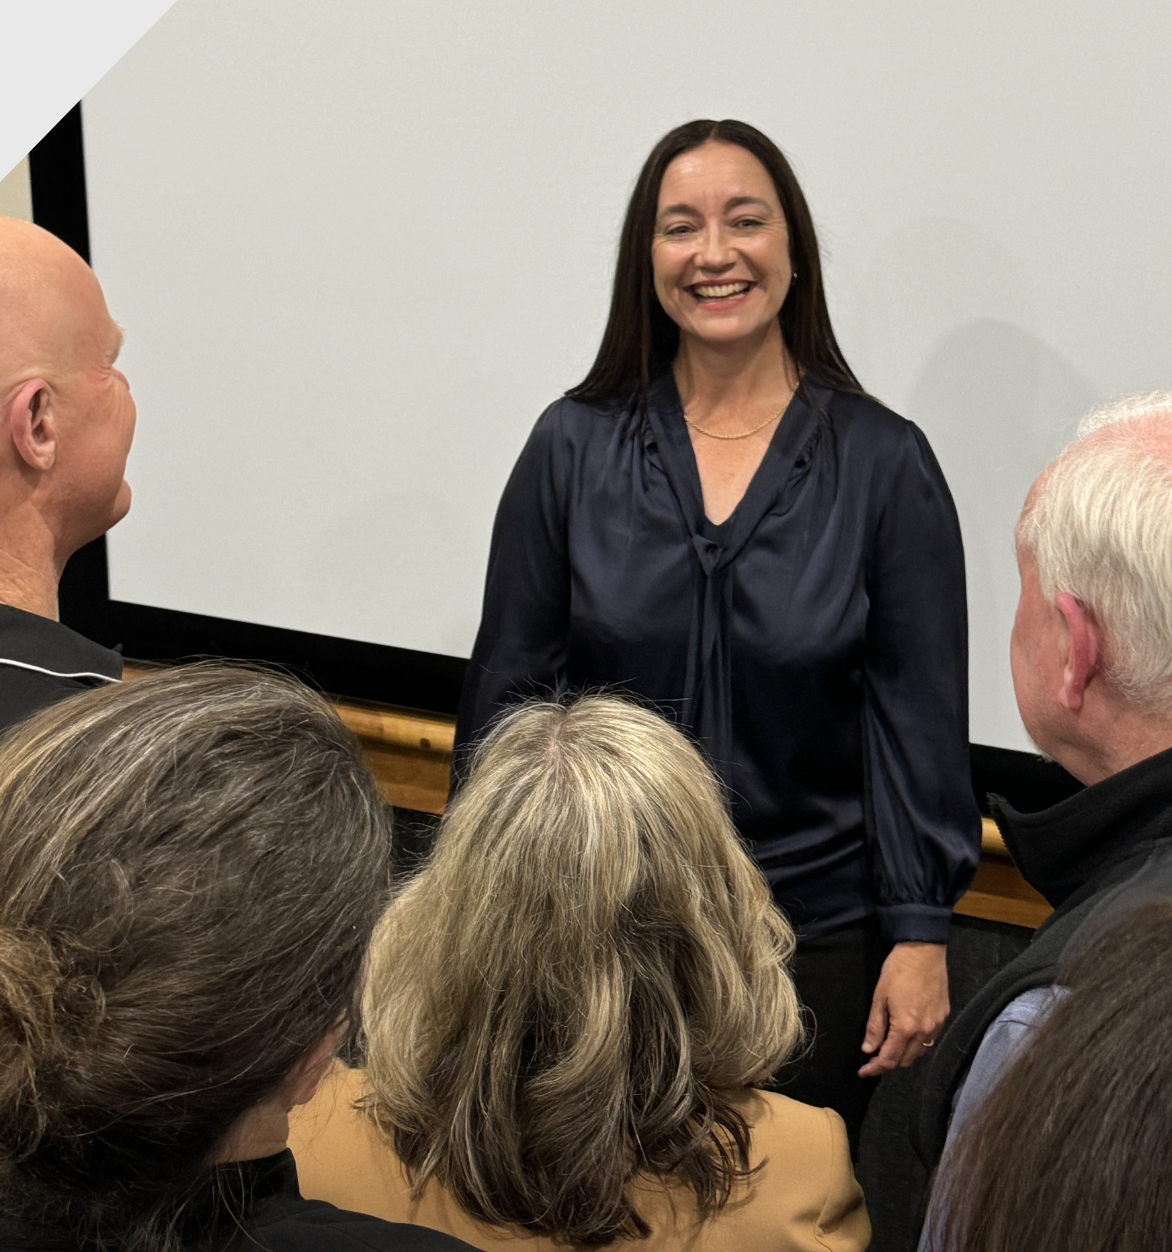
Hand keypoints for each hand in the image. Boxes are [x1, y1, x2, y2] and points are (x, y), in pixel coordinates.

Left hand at [857, 942, 948, 1077]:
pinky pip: (929, 1039)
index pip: (890, 1058)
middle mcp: (924, 1031)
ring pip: (919, 1052)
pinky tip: (906, 1036)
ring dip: (903, 1055)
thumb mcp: (879, 997)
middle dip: (889, 1064)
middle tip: (873, 1059)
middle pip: (906, 1060)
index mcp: (906, 1027)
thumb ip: (875, 1026)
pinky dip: (916, 1044)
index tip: (864, 1072)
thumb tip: (868, 1049)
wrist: (923, 951)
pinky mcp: (943, 1016)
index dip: (875, 1068)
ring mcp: (937, 1024)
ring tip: (888, 1048)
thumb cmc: (897, 970)